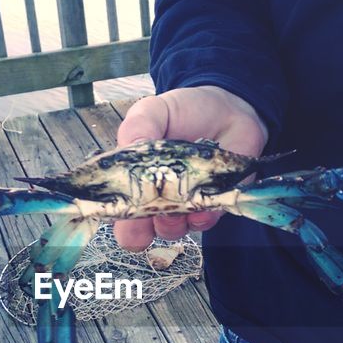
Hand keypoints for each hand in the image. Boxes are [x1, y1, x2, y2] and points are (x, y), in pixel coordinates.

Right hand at [114, 85, 267, 250]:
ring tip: (181, 191)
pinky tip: (206, 194)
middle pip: (137, 234)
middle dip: (140, 229)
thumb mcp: (155, 110)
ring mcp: (183, 207)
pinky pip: (203, 223)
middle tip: (149, 207)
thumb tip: (130, 146)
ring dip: (172, 219)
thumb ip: (139, 125)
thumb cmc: (184, 112)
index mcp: (132, 179)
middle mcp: (154, 200)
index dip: (112, 218)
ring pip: (170, 231)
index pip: (114, 213)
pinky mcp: (212, 207)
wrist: (229, 109)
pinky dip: (203, 214)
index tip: (120, 209)